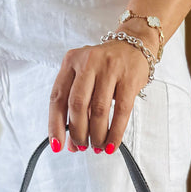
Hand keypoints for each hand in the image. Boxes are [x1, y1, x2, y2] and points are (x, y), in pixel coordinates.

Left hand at [48, 20, 157, 154]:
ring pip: (99, 110)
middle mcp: (88, 62)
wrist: (134, 44)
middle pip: (77, 105)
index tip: (57, 145)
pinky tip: (111, 145)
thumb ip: (77, 109)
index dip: (55, 124)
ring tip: (96, 146)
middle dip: (78, 132)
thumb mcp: (86, 80)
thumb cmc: (105, 67)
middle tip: (81, 146)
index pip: (57, 97)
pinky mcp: (129, 79)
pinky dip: (115, 133)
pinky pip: (121, 112)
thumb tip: (71, 143)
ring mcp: (110, 69)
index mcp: (71, 61)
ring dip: (96, 135)